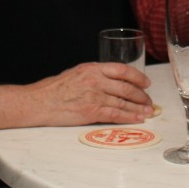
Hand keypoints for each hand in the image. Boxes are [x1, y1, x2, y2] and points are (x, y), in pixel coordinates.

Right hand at [26, 62, 151, 125]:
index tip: (146, 82)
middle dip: (141, 95)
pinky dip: (129, 117)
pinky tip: (138, 119)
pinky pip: (116, 114)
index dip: (137, 77)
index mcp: (92, 68)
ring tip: (148, 111)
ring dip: (139, 108)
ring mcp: (94, 95)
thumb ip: (93, 76)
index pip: (122, 69)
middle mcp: (95, 80)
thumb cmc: (53, 89)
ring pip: (124, 101)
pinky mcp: (91, 111)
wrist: (39, 102)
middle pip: (126, 87)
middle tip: (149, 100)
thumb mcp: (75, 74)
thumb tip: (108, 82)